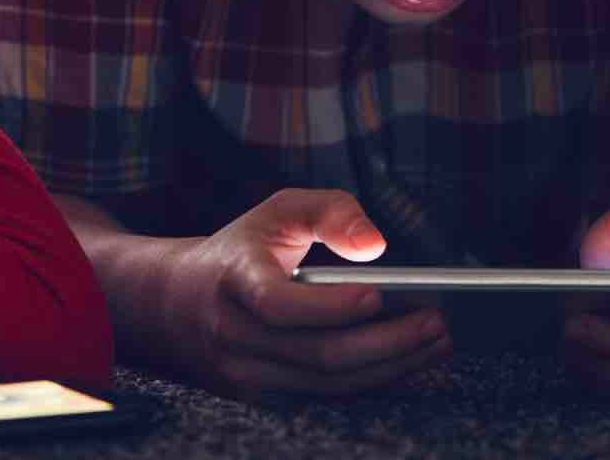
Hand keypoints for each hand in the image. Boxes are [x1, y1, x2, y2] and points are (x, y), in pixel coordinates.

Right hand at [153, 189, 450, 398]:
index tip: (378, 293)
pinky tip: (408, 362)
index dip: (329, 306)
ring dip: (391, 367)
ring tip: (435, 342)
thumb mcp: (278, 212)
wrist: (173, 306)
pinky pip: (326, 397)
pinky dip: (373, 382)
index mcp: (234, 280)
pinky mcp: (263, 398)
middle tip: (436, 323)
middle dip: (386, 342)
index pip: (277, 304)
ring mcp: (246, 375)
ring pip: (328, 384)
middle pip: (318, 354)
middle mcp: (235, 335)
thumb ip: (330, 211)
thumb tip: (374, 245)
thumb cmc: (240, 252)